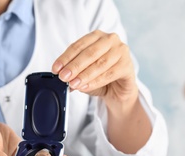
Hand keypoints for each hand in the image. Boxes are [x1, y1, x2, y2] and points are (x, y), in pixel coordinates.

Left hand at [52, 30, 151, 153]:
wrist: (118, 90)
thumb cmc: (100, 78)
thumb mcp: (83, 74)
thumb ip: (74, 73)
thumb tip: (62, 77)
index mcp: (96, 37)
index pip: (78, 45)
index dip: (65, 57)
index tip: (56, 69)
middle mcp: (110, 40)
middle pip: (89, 53)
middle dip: (74, 66)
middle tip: (63, 77)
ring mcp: (121, 51)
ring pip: (99, 63)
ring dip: (84, 75)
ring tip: (73, 84)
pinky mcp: (128, 65)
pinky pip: (109, 74)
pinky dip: (95, 81)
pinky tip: (85, 87)